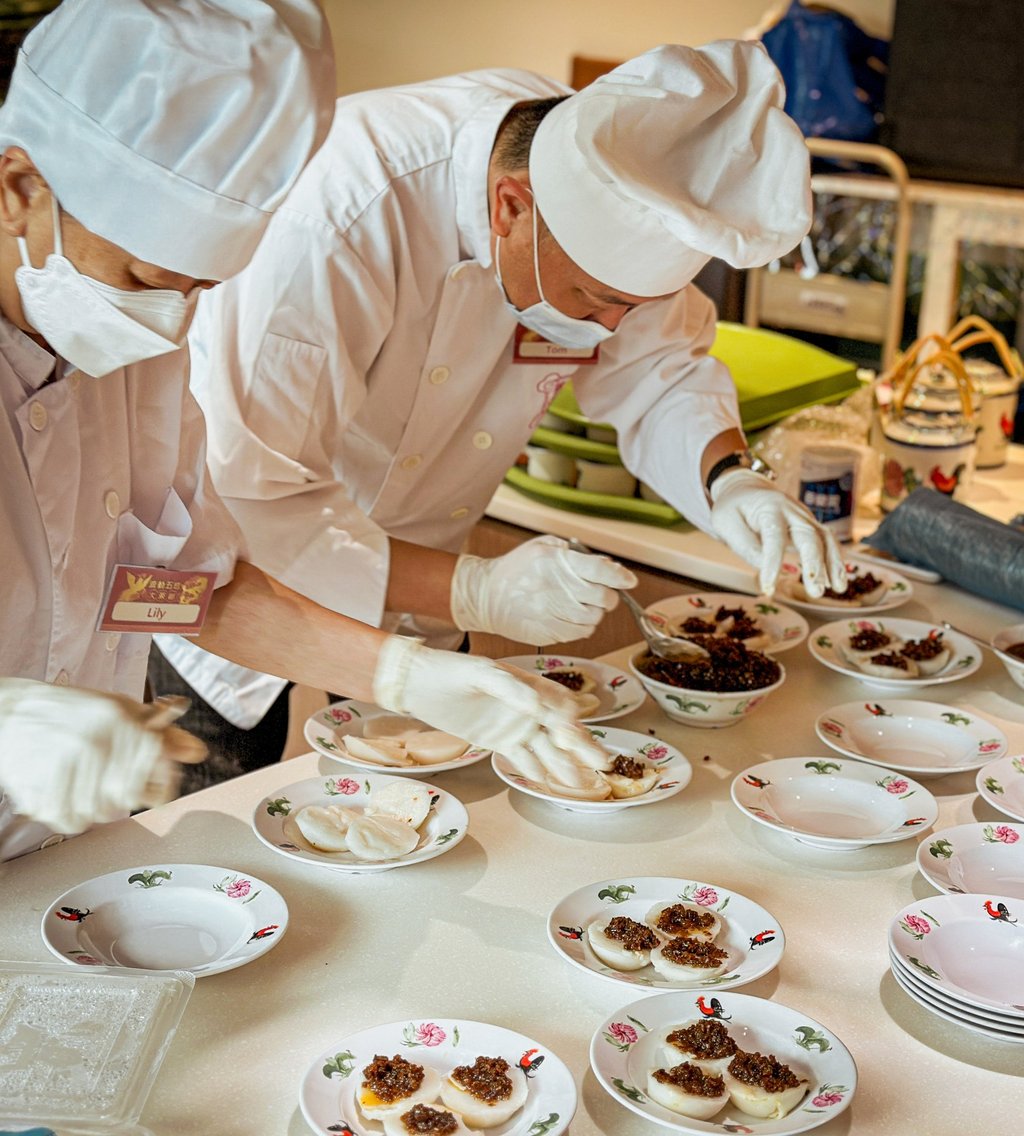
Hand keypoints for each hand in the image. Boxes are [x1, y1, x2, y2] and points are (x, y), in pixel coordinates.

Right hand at [0, 680, 205, 833]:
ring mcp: (67, 766)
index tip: (156, 789)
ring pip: (100, 813)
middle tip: (105, 778)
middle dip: (121, 794)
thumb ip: (164, 735)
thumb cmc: (71, 711)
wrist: (10, 711)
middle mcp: (98, 742)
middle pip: (128, 798)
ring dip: (93, 804)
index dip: (161, 786)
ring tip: (80, 780)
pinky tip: (62, 792)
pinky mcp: (41, 786)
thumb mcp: (123, 710)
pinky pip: (70, 822)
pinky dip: (68, 814)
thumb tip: (196, 752)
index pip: (161, 774)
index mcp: (122, 721)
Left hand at [372, 636, 610, 791]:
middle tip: (602, 764)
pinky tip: (545, 782)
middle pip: (561, 729)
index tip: (576, 737)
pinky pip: (521, 757)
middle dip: (582, 746)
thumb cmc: (449, 671)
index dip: (571, 721)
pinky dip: (533, 770)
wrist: (417, 684)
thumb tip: (537, 705)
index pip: (559, 705)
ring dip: (562, 764)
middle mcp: (527, 707)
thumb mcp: (479, 673)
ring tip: (577, 783)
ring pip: (546, 748)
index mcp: (527, 685)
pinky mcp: (497, 741)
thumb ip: (509, 688)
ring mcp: (513, 725)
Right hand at [450, 535, 636, 644]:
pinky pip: (582, 633)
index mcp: (557, 563)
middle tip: (597, 590)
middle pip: (604, 598)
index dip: (620, 576)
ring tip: (579, 603)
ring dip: (595, 611)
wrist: (484, 596)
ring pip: (596, 618)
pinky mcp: (550, 633)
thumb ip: (577, 555)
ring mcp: (554, 614)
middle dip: (608, 594)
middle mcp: (558, 589)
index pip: (600, 571)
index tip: (629, 580)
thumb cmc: (516, 568)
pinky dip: (583, 625)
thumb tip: (609, 566)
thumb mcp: (543, 546)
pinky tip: (569, 615)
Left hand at [709, 469, 846, 596]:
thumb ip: (743, 544)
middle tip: (815, 592)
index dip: (773, 563)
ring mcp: (805, 518)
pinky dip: (835, 561)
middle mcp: (792, 512)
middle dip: (814, 565)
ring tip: (838, 589)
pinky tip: (837, 582)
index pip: (774, 537)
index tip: (768, 588)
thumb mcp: (725, 523)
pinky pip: (828, 543)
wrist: (748, 489)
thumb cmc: (733, 508)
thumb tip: (764, 566)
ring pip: (826, 539)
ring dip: (833, 564)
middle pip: (809, 536)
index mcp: (769, 508)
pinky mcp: (811, 527)